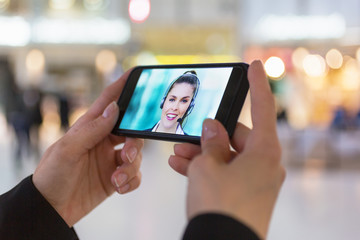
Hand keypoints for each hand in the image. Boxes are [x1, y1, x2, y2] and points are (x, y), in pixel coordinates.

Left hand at [33, 70, 143, 226]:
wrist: (51, 209)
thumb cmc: (51, 175)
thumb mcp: (68, 149)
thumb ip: (92, 129)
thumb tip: (114, 109)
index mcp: (90, 128)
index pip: (109, 102)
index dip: (122, 86)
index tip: (136, 74)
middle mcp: (103, 141)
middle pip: (132, 132)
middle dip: (135, 144)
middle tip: (127, 155)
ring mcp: (110, 159)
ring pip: (137, 155)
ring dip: (132, 167)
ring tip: (117, 178)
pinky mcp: (116, 177)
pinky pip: (135, 175)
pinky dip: (132, 181)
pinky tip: (119, 186)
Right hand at [169, 60, 284, 238]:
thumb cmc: (220, 204)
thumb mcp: (208, 166)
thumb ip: (210, 142)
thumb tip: (213, 127)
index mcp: (265, 151)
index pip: (263, 108)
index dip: (257, 84)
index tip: (255, 64)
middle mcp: (265, 164)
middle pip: (237, 136)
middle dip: (208, 134)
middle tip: (187, 134)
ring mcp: (256, 181)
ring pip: (227, 156)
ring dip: (202, 153)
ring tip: (177, 152)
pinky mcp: (245, 195)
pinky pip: (225, 174)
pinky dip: (206, 169)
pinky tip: (181, 166)